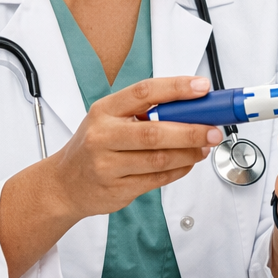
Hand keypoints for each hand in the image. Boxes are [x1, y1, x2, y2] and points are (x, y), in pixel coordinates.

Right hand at [39, 75, 224, 218]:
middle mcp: (103, 136)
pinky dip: (179, 170)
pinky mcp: (117, 190)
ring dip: (189, 153)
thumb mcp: (110, 119)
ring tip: (204, 147)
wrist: (63, 185)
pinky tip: (188, 162)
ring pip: (159, 159)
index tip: (202, 88)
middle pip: (154, 132)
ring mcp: (108, 166)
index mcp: (104, 111)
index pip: (144, 92)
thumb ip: (144, 111)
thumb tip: (192, 106)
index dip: (176, 88)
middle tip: (214, 130)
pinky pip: (157, 179)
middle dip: (191, 131)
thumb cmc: (94, 145)